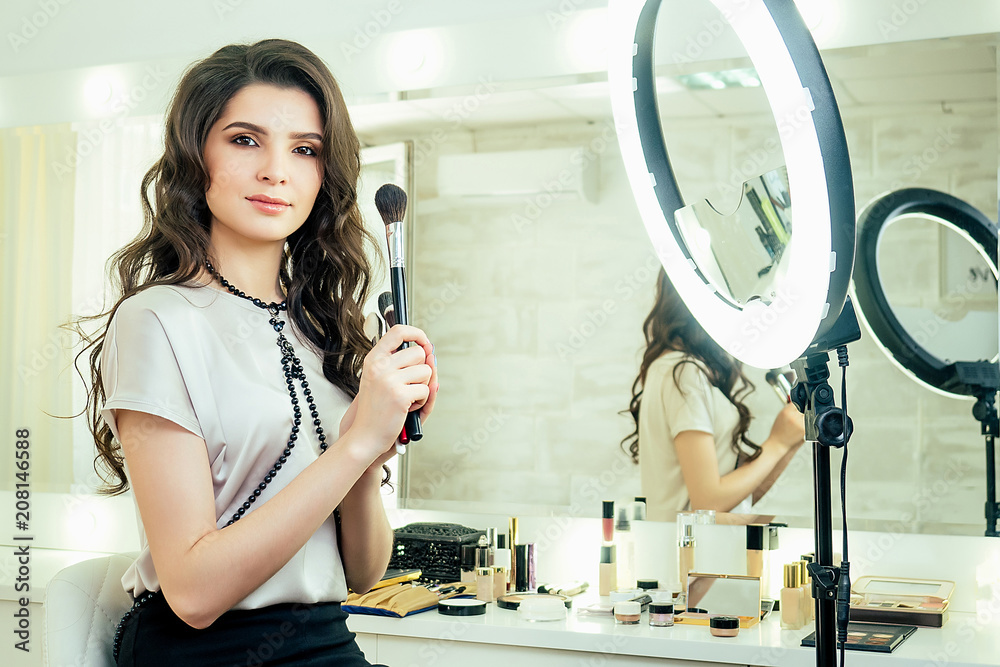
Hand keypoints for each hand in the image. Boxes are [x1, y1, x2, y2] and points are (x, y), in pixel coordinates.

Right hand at [346, 324, 434, 464]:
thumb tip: (430, 352)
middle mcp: (379, 366)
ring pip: (427, 371)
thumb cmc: (375, 410)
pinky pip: (426, 390)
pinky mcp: (400, 395)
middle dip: (422, 371)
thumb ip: (401, 364)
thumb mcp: (381, 380)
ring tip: (406, 398)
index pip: (398, 331)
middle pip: (420, 353)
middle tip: (409, 386)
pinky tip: (407, 409)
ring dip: (422, 387)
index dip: (417, 333)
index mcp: (373, 359)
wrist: (364, 436)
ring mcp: (389, 380)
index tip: (425, 342)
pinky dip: (421, 401)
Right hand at [767, 402, 805, 452]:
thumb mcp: (780, 417)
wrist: (778, 444)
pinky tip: (800, 429)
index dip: (798, 405)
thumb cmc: (778, 432)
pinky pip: (809, 424)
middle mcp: (793, 416)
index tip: (799, 407)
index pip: (796, 403)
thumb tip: (796, 403)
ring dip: (805, 419)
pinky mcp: (805, 430)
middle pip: (803, 409)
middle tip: (797, 419)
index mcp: (786, 412)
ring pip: (807, 416)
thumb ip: (788, 409)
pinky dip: (807, 425)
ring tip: (798, 425)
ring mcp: (800, 423)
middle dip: (802, 413)